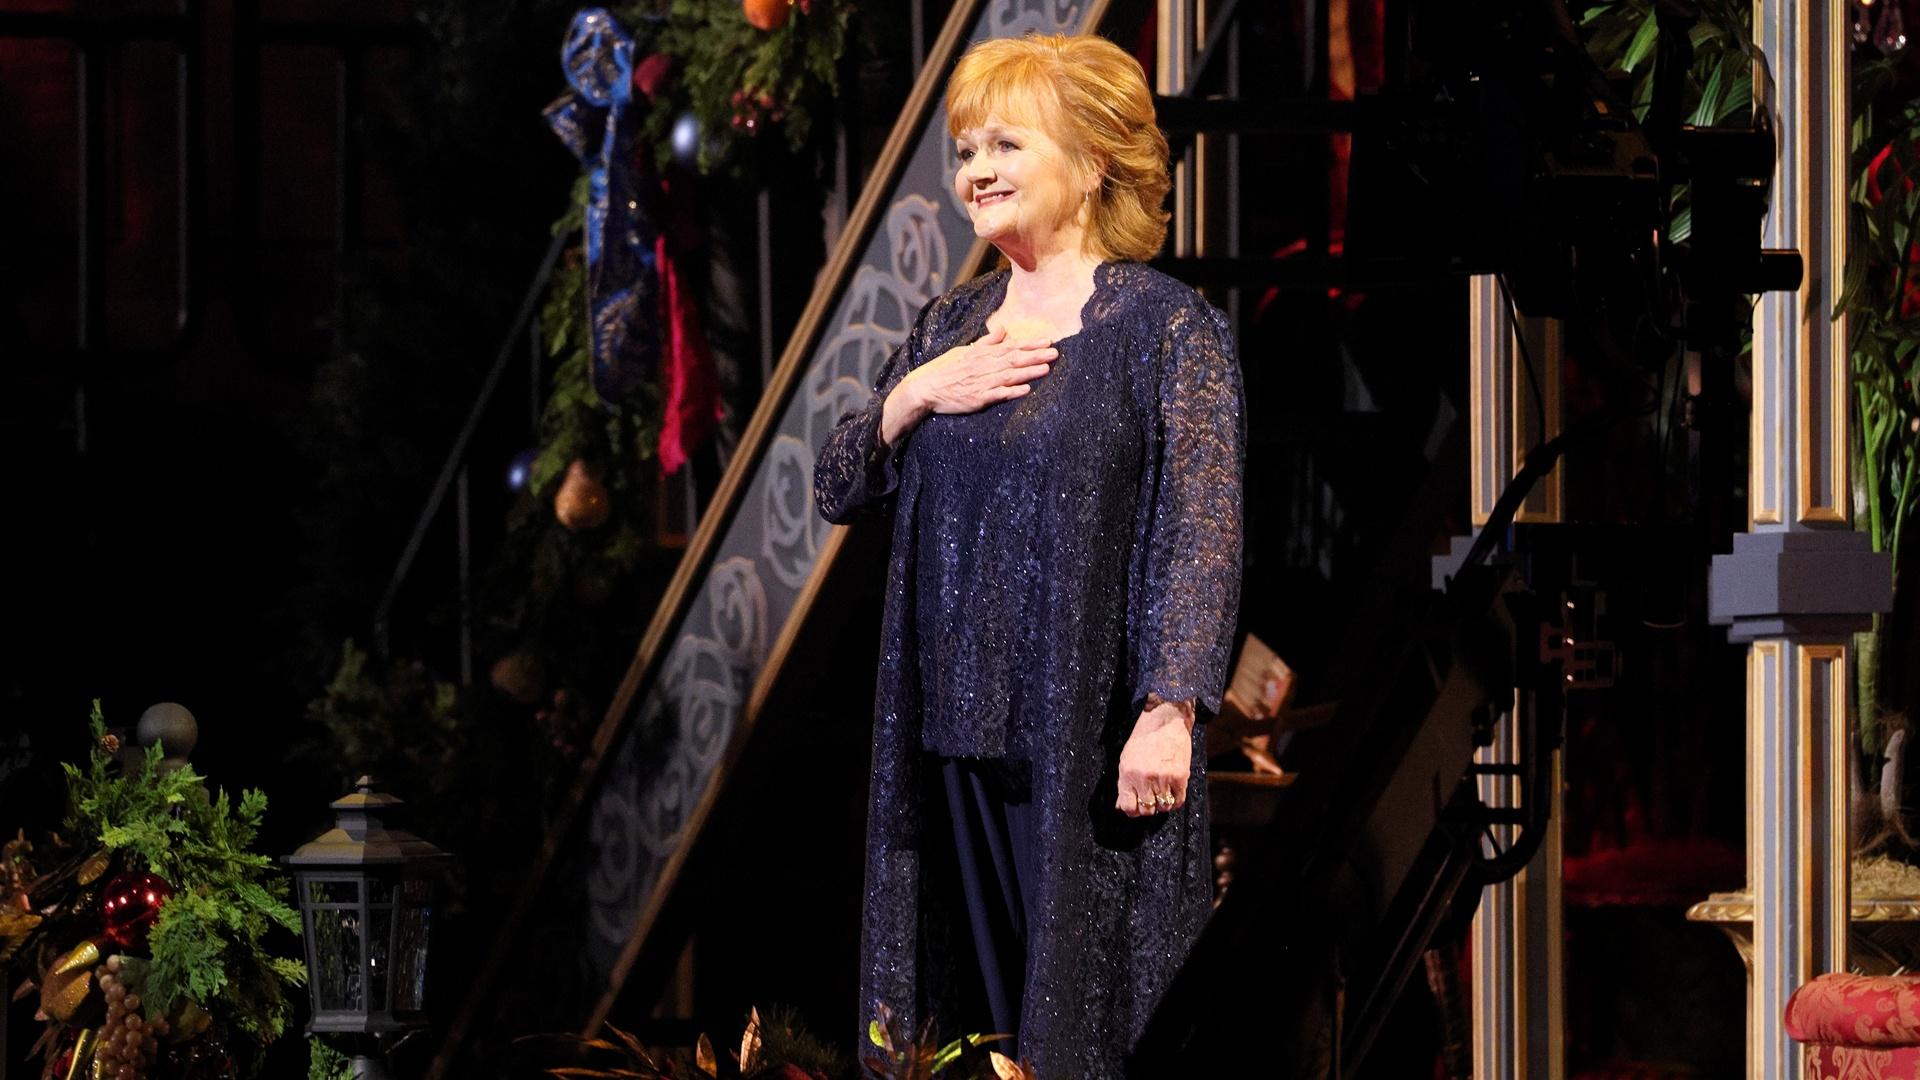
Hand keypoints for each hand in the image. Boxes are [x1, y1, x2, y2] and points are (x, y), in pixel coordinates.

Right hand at [879, 326, 1054, 445]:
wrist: (924, 387)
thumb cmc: (944, 370)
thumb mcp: (964, 351)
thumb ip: (986, 342)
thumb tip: (1003, 329)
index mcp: (982, 354)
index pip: (1011, 347)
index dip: (1030, 344)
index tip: (1048, 341)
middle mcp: (984, 366)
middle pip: (1014, 359)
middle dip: (1035, 356)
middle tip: (1055, 353)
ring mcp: (981, 382)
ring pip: (1009, 375)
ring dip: (1028, 372)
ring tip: (1046, 369)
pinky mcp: (977, 398)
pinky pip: (997, 394)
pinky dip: (1011, 391)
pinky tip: (1025, 390)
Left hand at [1116, 698, 1195, 816]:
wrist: (1166, 721)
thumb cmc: (1143, 739)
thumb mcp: (1126, 760)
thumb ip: (1124, 784)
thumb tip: (1121, 806)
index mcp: (1128, 774)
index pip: (1128, 808)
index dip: (1132, 810)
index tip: (1136, 805)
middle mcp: (1144, 778)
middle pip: (1146, 810)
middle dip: (1148, 807)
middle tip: (1150, 797)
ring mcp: (1163, 778)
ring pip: (1163, 807)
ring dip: (1162, 803)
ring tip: (1162, 791)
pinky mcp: (1180, 776)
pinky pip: (1178, 801)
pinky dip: (1175, 800)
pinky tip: (1172, 790)